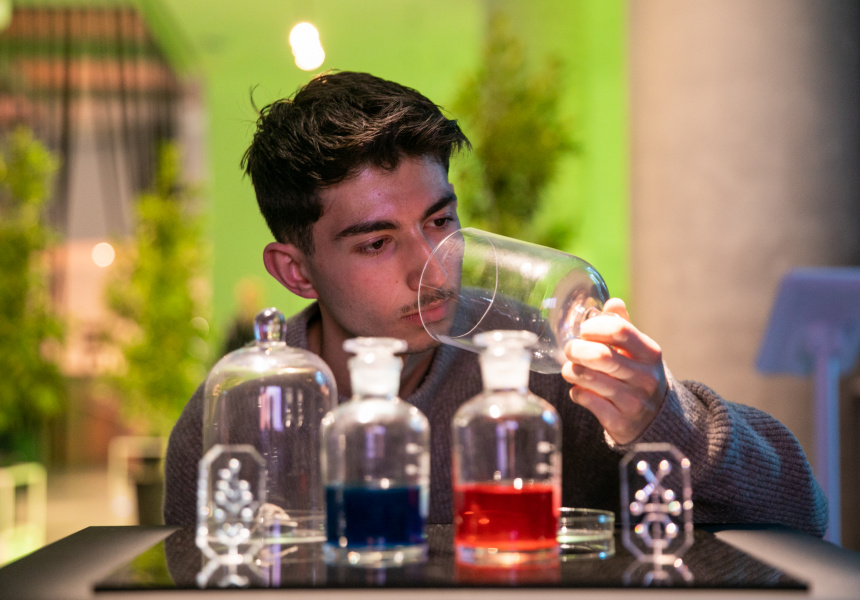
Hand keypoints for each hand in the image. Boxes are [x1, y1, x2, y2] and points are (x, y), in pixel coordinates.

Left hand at [561, 298, 667, 444]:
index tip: (584, 330)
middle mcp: (645, 377)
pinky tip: (579, 389)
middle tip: (570, 349)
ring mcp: (634, 402)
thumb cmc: (639, 376)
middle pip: (601, 356)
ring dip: (571, 371)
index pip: (620, 330)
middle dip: (577, 349)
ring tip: (570, 368)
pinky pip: (586, 400)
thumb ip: (624, 326)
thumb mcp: (639, 351)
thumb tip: (612, 302)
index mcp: (650, 353)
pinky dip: (576, 392)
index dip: (594, 327)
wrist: (655, 420)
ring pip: (589, 379)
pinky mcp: (620, 422)